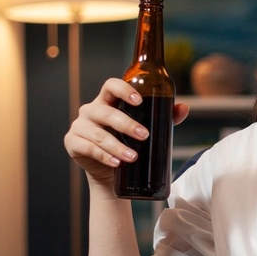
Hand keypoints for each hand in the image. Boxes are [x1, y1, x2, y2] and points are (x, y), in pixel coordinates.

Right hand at [64, 78, 188, 186]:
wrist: (110, 170)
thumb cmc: (128, 142)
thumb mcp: (146, 127)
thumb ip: (164, 118)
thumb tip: (183, 108)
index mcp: (107, 100)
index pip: (110, 85)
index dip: (124, 90)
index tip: (139, 101)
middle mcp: (90, 110)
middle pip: (106, 111)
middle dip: (126, 124)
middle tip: (145, 135)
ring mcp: (79, 126)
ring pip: (98, 134)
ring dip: (117, 146)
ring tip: (133, 156)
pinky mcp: (73, 142)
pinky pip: (88, 148)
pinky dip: (104, 156)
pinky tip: (116, 163)